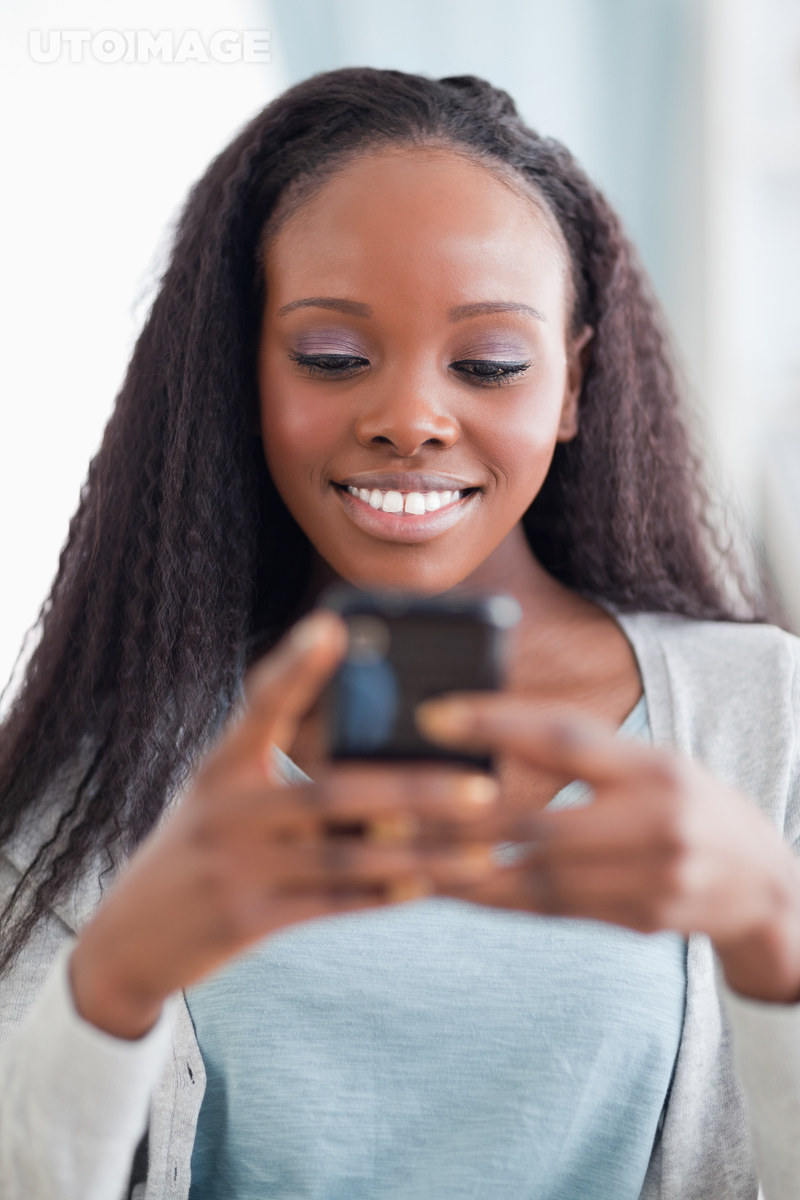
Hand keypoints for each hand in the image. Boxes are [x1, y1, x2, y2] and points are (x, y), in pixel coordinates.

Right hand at [70, 613, 496, 1038]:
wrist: (130, 938)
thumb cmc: (200, 849)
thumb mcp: (223, 798)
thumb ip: (289, 778)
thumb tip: (390, 768)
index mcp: (220, 765)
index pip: (261, 703)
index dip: (296, 664)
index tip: (335, 624)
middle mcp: (224, 808)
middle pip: (332, 791)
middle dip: (413, 789)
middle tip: (481, 787)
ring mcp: (232, 865)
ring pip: (346, 855)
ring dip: (420, 854)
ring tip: (482, 850)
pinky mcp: (244, 919)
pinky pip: (331, 903)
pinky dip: (384, 894)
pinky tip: (429, 886)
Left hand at [418, 694, 799, 1002]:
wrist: (761, 883)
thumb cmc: (686, 804)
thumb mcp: (644, 762)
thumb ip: (577, 753)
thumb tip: (482, 738)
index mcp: (652, 766)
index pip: (565, 738)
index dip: (495, 724)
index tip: (433, 715)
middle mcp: (656, 822)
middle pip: (539, 822)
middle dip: (461, 819)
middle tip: (398, 806)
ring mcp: (651, 879)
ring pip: (538, 878)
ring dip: (467, 870)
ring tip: (410, 854)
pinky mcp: (639, 921)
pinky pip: (553, 911)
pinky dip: (500, 898)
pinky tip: (456, 888)